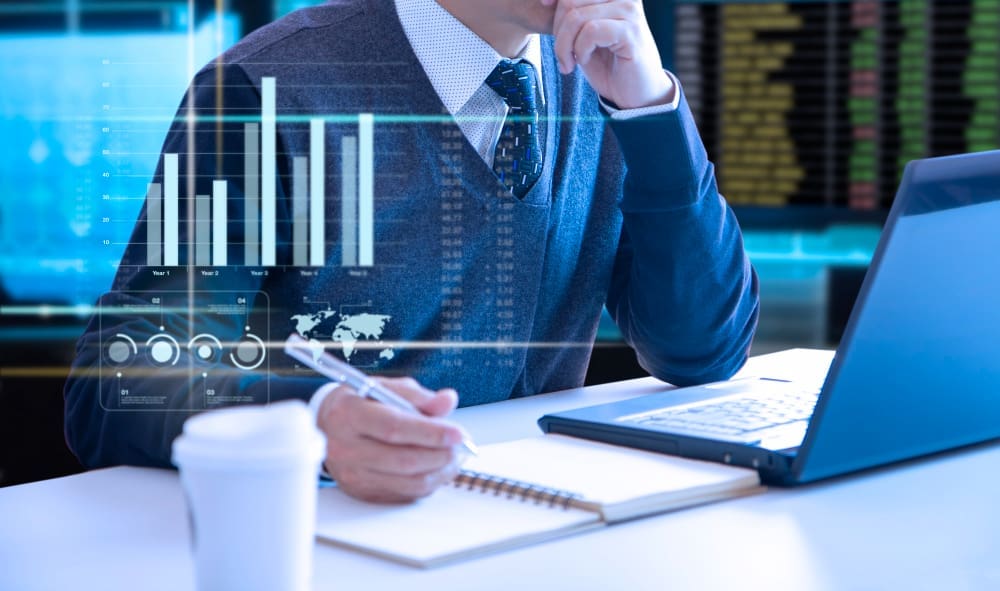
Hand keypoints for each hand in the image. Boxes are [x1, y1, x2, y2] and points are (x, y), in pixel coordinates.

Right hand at [315, 377, 465, 502]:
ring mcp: (352, 474)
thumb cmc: (361, 403)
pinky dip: (428, 482)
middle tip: (459, 445)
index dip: (431, 432)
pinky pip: (405, 494)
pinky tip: (437, 468)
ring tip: (453, 456)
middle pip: (404, 459)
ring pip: (408, 481)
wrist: (328, 425)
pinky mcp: (362, 492)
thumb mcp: (386, 388)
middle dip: (440, 454)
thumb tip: (447, 401)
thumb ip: (417, 395)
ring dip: (439, 471)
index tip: (458, 433)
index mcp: (349, 414)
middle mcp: (345, 447)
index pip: (394, 427)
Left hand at [543, 0, 673, 109]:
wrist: (635, 94)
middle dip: (557, 29)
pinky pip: (590, 32)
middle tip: (562, 54)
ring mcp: (630, 11)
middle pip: (570, 0)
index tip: (544, 4)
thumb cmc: (609, 64)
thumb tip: (546, 1)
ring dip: (564, 45)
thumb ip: (572, 15)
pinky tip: (583, 61)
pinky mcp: (631, 31)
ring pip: (576, 17)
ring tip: (569, 62)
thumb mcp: (584, 36)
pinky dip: (579, 50)